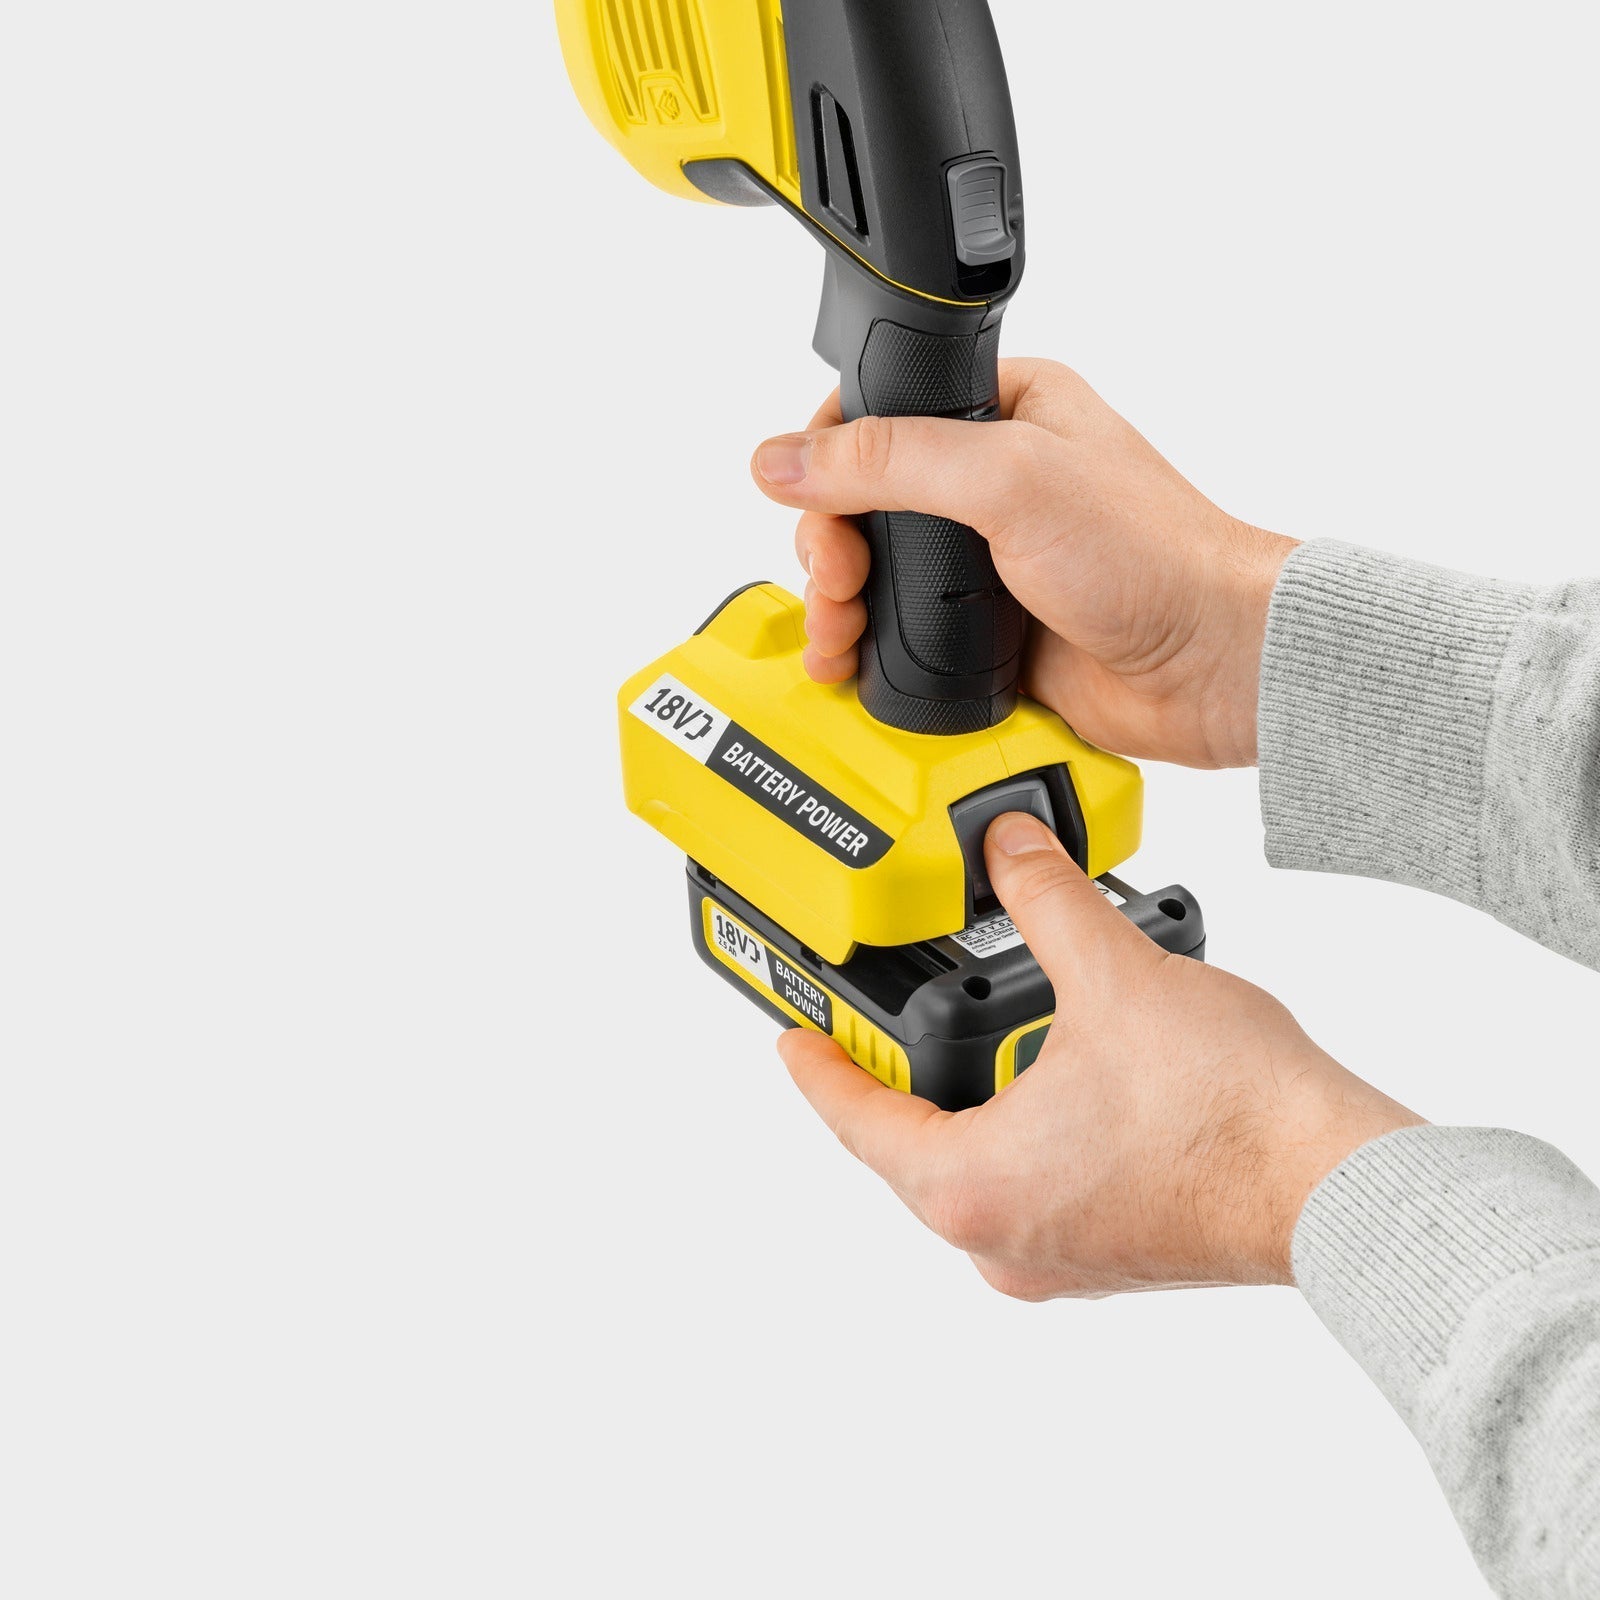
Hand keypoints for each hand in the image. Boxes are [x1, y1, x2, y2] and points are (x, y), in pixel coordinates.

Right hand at [751, 361, 1296, 767]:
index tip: (811, 506)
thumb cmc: (1152, 556)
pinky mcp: (984, 629)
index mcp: (1003, 410)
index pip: (876, 413)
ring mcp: (984, 560)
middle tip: (835, 583)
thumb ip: (890, 460)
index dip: (826, 458)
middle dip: (826, 546)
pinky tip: (848, 663)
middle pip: (859, 503)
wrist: (1209, 665)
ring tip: (835, 633)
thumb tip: (784, 457)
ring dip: (836, 604)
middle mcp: (989, 481)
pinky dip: (865, 650)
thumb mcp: (1010, 480)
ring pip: (874, 574)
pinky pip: (901, 634)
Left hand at [778, 813, 1421, 1295]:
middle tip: (886, 1017)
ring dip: (968, 1104)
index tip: (791, 1040)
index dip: (819, 1069)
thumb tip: (1010, 845)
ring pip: (974, 1172)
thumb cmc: (1230, 1111)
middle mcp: (999, 1239)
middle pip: (912, 1150)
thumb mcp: (1112, 974)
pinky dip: (1022, 1133)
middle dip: (899, 1079)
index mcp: (971, 1187)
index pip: (857, 1122)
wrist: (1340, 1186)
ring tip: (977, 1031)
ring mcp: (1055, 1257)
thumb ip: (1044, 899)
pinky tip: (1054, 1080)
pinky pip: (1029, 1189)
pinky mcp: (1108, 1255)